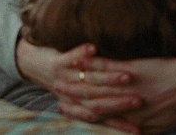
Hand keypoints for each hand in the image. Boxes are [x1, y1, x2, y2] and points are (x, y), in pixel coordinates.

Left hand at [16, 40, 139, 130]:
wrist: (35, 65)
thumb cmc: (68, 82)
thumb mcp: (84, 98)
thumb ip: (105, 107)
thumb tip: (134, 119)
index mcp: (81, 107)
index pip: (105, 119)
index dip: (121, 124)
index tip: (140, 130)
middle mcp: (73, 97)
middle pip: (99, 103)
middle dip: (120, 103)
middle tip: (139, 102)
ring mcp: (65, 80)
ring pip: (88, 82)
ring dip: (108, 79)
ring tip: (127, 76)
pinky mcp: (56, 63)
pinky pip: (69, 58)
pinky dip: (80, 53)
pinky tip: (93, 48)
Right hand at [57, 49, 175, 133]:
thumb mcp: (160, 125)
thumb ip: (144, 129)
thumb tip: (138, 133)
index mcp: (127, 118)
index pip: (96, 120)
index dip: (78, 116)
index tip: (64, 110)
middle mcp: (120, 104)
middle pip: (88, 103)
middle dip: (70, 98)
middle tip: (56, 94)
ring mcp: (122, 86)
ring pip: (92, 85)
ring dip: (74, 82)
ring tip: (58, 78)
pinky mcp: (127, 68)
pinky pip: (104, 65)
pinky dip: (90, 62)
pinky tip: (81, 58)